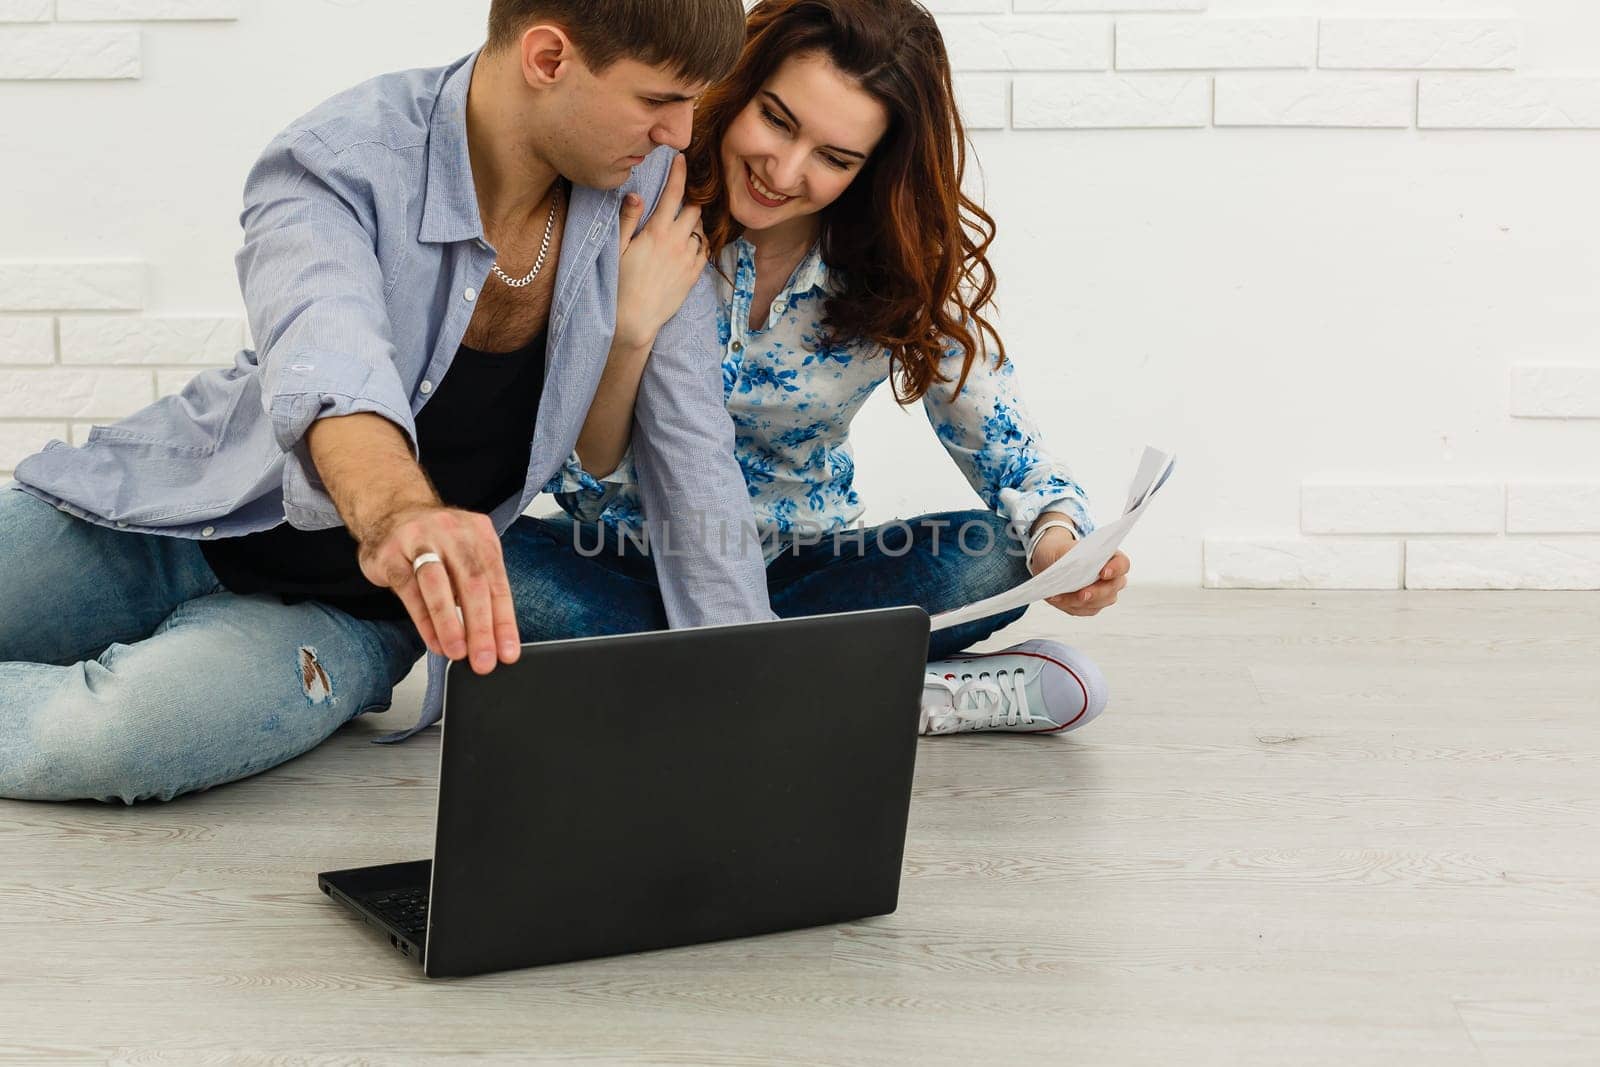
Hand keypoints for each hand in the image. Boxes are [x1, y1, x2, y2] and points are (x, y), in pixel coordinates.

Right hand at [355, 504, 520, 674]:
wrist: (391, 510)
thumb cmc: (435, 542)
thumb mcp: (466, 553)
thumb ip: (480, 587)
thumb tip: (494, 637)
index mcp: (480, 534)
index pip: (498, 582)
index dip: (504, 621)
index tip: (508, 652)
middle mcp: (453, 533)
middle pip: (472, 583)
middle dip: (481, 627)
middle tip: (484, 659)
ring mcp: (419, 540)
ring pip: (438, 585)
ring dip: (450, 624)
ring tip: (458, 653)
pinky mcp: (390, 554)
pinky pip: (409, 590)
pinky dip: (423, 620)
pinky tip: (433, 641)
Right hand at [615, 154, 707, 351]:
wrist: (635, 319)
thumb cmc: (620, 283)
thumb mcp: (617, 250)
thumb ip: (628, 220)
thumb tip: (636, 195)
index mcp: (657, 231)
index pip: (673, 193)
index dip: (679, 173)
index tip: (681, 159)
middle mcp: (677, 242)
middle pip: (694, 209)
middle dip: (689, 200)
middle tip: (679, 201)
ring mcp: (688, 259)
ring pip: (701, 229)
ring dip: (693, 223)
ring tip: (681, 226)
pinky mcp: (694, 275)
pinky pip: (705, 251)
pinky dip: (699, 243)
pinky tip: (687, 245)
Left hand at [1028, 528, 1130, 617]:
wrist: (1050, 562)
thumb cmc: (1061, 552)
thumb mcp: (1063, 548)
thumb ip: (1073, 555)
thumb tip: (1080, 566)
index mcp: (1111, 558)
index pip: (1123, 564)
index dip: (1116, 569)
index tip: (1103, 573)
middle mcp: (1111, 578)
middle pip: (1112, 588)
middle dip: (1096, 593)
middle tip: (1083, 594)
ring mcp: (1102, 594)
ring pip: (1099, 603)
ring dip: (1078, 601)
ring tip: (1059, 595)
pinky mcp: (1090, 606)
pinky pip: (1083, 610)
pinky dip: (1069, 605)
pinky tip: (1057, 598)